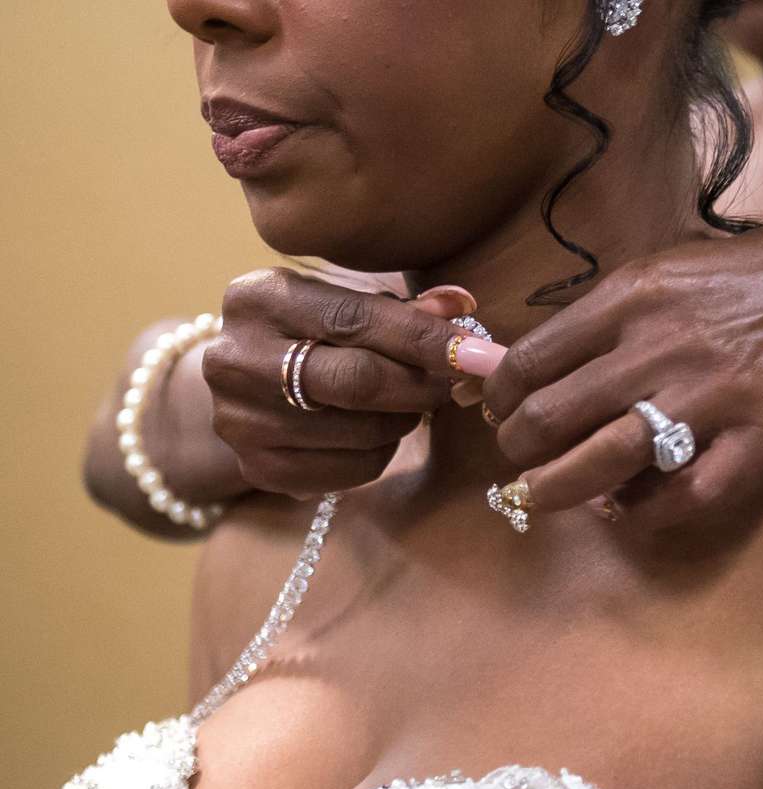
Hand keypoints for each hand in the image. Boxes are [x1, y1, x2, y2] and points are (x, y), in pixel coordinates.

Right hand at [204, 268, 476, 497]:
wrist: (239, 386)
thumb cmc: (308, 332)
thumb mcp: (344, 300)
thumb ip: (403, 305)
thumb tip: (462, 306)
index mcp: (259, 298)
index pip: (357, 319)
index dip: (426, 340)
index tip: (480, 355)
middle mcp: (236, 357)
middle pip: (358, 381)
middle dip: (420, 386)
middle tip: (452, 385)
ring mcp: (239, 419)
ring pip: (361, 432)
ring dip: (405, 420)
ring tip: (410, 404)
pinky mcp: (256, 466)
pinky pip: (350, 470)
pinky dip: (381, 454)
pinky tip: (379, 433)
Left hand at [475, 207, 762, 527]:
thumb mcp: (676, 264)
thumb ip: (611, 309)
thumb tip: (541, 351)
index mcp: (633, 296)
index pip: (529, 359)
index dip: (497, 398)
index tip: (499, 414)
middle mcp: (660, 346)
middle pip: (548, 418)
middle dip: (516, 452)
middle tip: (518, 463)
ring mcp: (710, 397)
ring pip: (601, 465)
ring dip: (558, 492)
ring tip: (548, 499)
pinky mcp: (758, 438)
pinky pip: (684, 498)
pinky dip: (647, 516)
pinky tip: (632, 513)